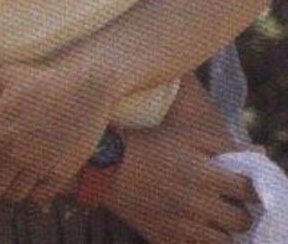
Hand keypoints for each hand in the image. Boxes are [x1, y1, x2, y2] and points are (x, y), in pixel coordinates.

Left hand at [0, 62, 112, 203]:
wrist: (86, 89)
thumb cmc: (41, 80)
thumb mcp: (4, 76)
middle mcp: (16, 155)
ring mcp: (39, 167)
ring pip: (13, 196)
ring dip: (10, 187)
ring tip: (13, 171)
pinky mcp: (60, 174)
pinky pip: (38, 198)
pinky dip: (33, 191)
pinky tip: (34, 173)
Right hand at [103, 123, 257, 243]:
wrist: (108, 165)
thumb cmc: (150, 143)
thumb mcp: (187, 135)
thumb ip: (225, 144)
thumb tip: (260, 152)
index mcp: (206, 174)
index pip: (248, 190)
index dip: (250, 187)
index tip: (243, 184)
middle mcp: (198, 204)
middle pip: (240, 220)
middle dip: (240, 210)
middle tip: (229, 201)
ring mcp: (182, 227)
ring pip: (223, 242)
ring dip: (223, 229)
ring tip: (212, 215)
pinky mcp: (166, 240)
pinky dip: (200, 241)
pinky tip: (193, 226)